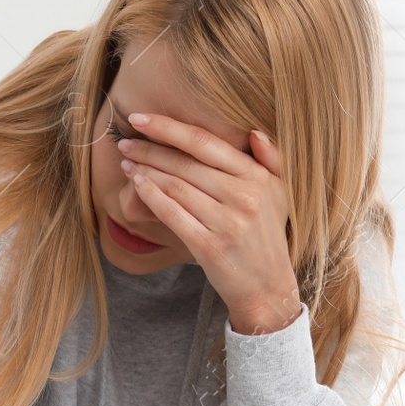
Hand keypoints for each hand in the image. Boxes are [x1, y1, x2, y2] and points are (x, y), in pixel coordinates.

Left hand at [118, 112, 302, 334]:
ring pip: (175, 186)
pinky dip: (151, 196)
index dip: (169, 127)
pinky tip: (136, 185)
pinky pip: (172, 214)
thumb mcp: (280, 194)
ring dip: (145, 171)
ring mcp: (227, 222)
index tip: (141, 118)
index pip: (205, 143)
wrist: (268, 287)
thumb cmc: (268, 237)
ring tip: (127, 163)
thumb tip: (254, 131)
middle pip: (185, 163)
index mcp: (257, 178)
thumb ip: (271, 159)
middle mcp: (243, 197)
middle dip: (149, 149)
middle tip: (125, 143)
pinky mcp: (209, 246)